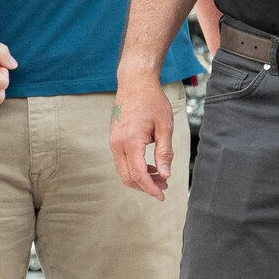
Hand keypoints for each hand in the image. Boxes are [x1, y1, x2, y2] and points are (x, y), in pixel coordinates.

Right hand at [110, 70, 175, 199]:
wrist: (134, 82)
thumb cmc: (151, 101)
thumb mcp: (164, 126)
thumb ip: (164, 152)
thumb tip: (165, 175)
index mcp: (130, 141)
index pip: (138, 174)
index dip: (151, 188)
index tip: (163, 196)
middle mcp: (117, 143)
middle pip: (127, 177)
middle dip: (145, 186)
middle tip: (164, 186)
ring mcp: (113, 141)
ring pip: (123, 171)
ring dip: (140, 178)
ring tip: (160, 176)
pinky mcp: (114, 138)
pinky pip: (122, 161)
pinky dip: (134, 168)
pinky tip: (149, 165)